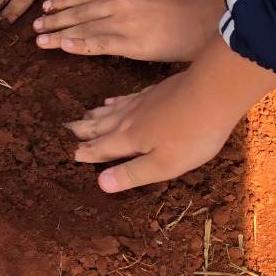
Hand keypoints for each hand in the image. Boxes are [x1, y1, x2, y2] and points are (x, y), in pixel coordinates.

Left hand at [33, 0, 224, 60]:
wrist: (209, 20)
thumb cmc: (183, 11)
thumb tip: (105, 10)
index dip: (63, 2)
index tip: (46, 7)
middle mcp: (120, 0)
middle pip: (79, 10)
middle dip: (54, 19)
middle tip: (34, 25)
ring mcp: (124, 21)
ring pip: (82, 27)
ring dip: (57, 33)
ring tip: (38, 38)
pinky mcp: (132, 42)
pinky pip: (98, 44)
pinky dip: (77, 44)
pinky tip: (61, 46)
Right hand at [69, 38, 275, 191]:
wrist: (213, 91)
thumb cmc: (191, 134)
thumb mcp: (164, 164)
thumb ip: (133, 174)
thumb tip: (100, 183)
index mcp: (128, 139)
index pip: (98, 148)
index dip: (81, 152)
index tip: (63, 153)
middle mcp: (129, 120)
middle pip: (99, 126)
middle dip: (80, 131)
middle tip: (61, 131)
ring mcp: (142, 103)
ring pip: (110, 112)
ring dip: (93, 117)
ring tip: (81, 118)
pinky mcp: (155, 92)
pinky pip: (126, 99)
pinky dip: (114, 103)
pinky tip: (111, 101)